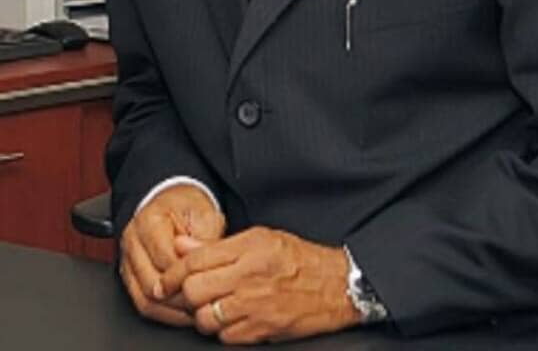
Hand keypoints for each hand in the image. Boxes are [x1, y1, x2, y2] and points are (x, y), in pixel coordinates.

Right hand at [119, 184, 225, 327]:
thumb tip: (207, 266)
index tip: (206, 283)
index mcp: (149, 221)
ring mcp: (128, 261)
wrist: (173, 202)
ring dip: (172, 310)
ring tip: (195, 309)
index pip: (165, 258)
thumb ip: (206, 240)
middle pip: (151, 284)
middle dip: (180, 297)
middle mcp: (132, 242)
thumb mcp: (205, 215)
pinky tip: (182, 311)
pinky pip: (143, 304)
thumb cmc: (188, 208)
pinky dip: (164, 313)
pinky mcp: (130, 277)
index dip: (187, 275)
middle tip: (202, 302)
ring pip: (144, 300)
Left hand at [156, 225, 360, 342]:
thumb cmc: (298, 259)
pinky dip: (222, 331)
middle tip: (189, 294)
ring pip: (206, 319)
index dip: (174, 271)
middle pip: (195, 291)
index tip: (165, 280)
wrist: (335, 286)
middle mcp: (251, 276)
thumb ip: (219, 244)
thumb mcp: (260, 238)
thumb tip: (182, 246)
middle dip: (186, 295)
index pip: (197, 260)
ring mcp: (256, 307)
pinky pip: (225, 337)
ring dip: (202, 315)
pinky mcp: (262, 331)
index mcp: (250, 248)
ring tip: (210, 306)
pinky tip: (229, 319)